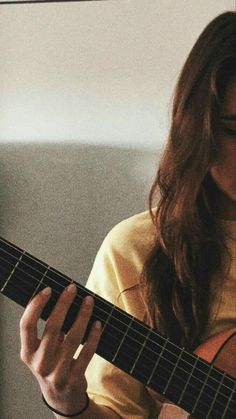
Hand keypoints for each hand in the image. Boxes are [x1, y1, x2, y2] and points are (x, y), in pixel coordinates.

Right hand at [19, 283, 101, 414]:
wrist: (61, 397)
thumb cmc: (51, 364)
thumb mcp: (40, 351)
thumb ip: (46, 330)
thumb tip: (62, 298)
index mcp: (27, 353)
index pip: (26, 324)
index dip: (36, 305)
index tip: (49, 289)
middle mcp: (40, 363)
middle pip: (52, 327)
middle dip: (64, 303)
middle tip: (72, 288)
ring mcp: (57, 372)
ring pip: (73, 337)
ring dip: (83, 315)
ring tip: (89, 300)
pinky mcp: (74, 378)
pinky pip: (87, 352)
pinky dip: (94, 336)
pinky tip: (98, 323)